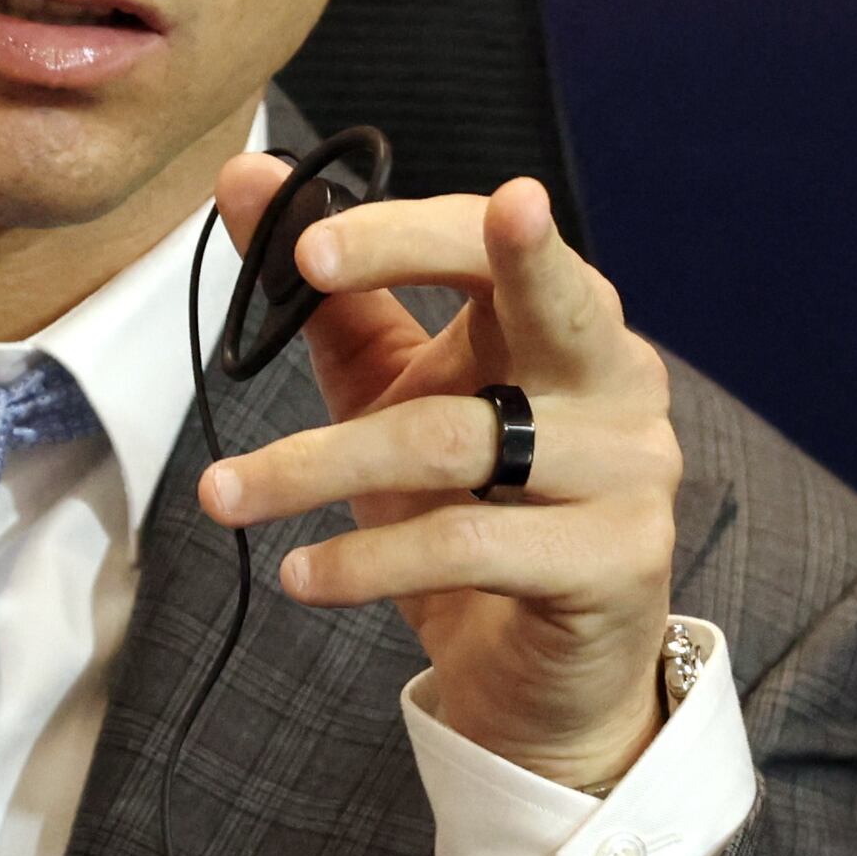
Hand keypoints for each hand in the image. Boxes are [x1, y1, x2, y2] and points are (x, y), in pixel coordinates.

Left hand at [194, 165, 683, 793]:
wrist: (541, 678)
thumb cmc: (469, 511)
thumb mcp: (394, 395)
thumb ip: (333, 296)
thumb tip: (244, 177)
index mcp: (566, 319)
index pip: (488, 240)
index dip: (398, 232)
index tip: (300, 244)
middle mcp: (618, 376)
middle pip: (535, 289)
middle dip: (413, 254)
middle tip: (310, 261)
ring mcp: (630, 469)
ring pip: (454, 439)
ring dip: (318, 467)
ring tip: (225, 495)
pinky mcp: (616, 562)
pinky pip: (469, 543)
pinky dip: (368, 559)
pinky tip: (302, 575)